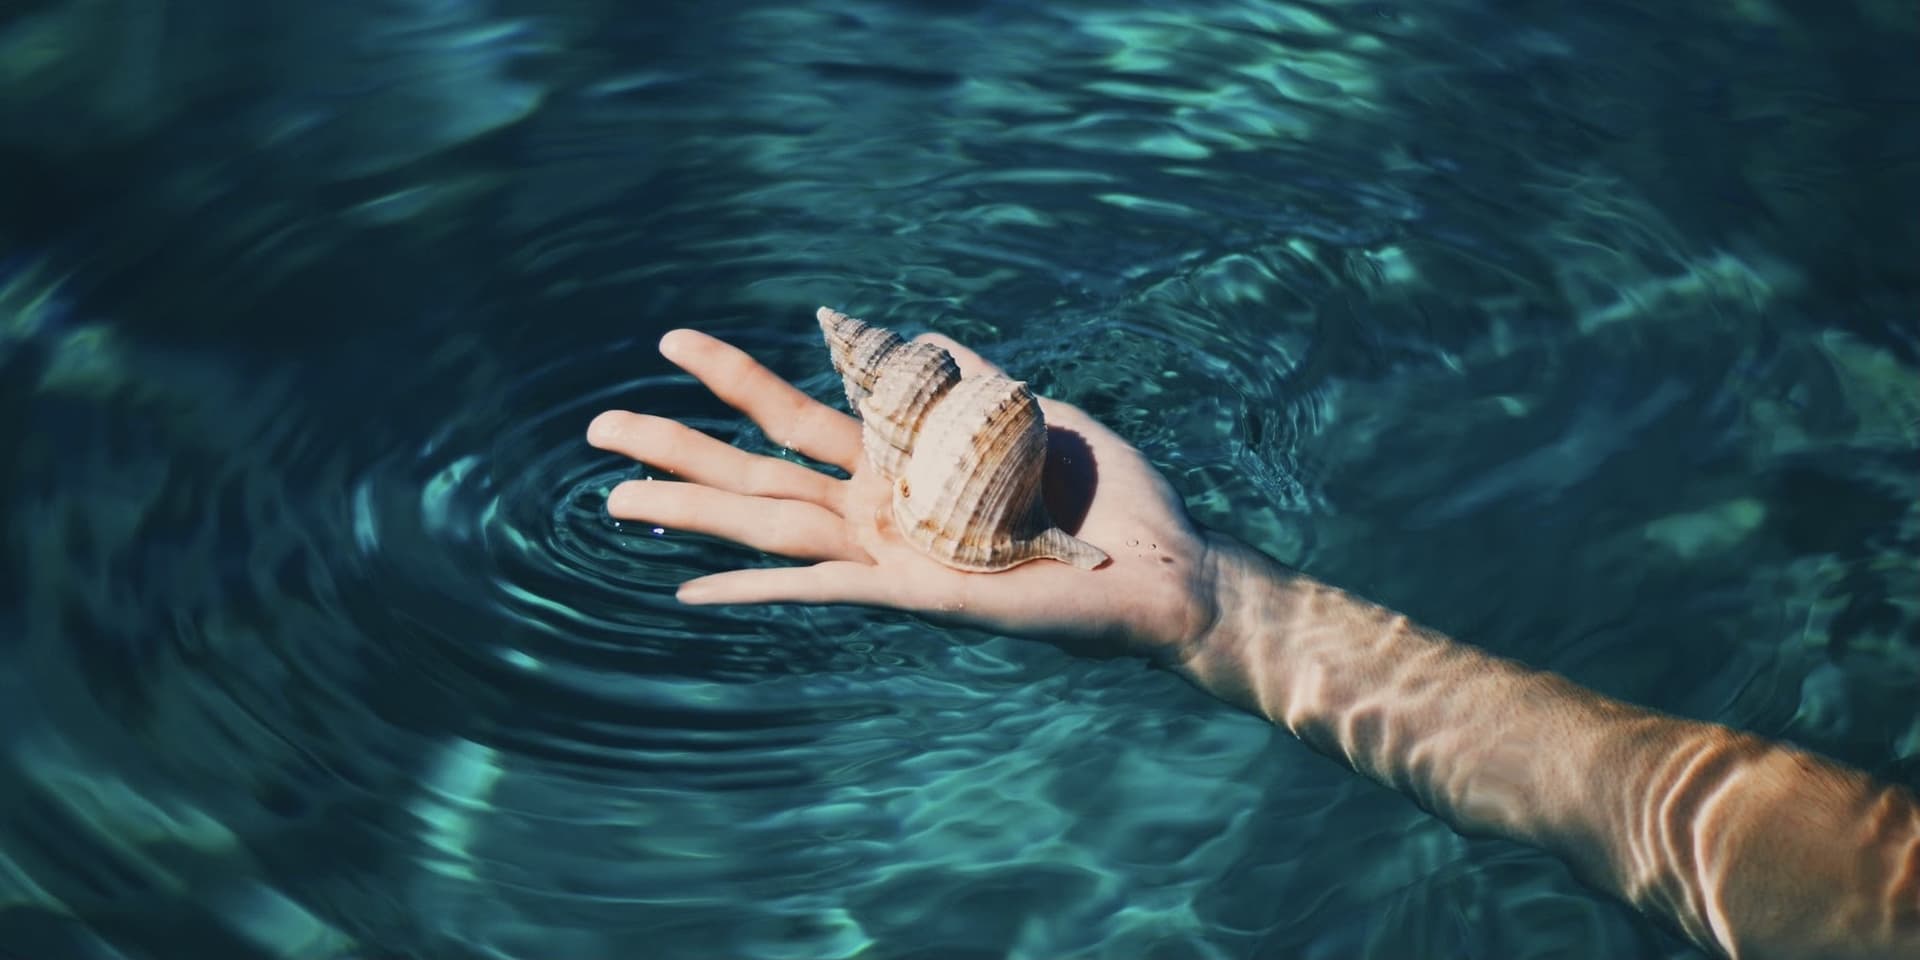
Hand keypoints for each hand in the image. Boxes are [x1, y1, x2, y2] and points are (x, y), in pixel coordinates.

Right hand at [587, 327, 1222, 660]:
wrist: (1164, 568)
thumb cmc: (1107, 499)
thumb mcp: (1032, 411)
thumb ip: (970, 379)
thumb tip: (918, 334)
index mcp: (904, 465)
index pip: (799, 415)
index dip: (735, 378)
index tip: (672, 342)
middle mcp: (882, 511)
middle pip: (759, 471)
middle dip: (678, 446)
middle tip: (596, 428)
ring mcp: (892, 554)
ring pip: (769, 525)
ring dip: (690, 509)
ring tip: (613, 494)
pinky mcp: (917, 592)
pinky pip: (825, 587)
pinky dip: (758, 591)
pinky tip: (692, 593)